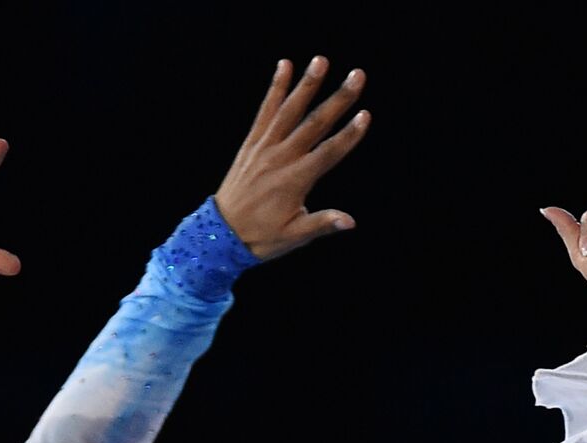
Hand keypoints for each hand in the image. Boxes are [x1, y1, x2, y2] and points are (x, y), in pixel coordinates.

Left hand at [214, 56, 370, 261]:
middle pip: (314, 124)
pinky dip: (276, 88)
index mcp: (295, 181)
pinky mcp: (252, 144)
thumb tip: (350, 222)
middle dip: (338, 99)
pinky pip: (265, 111)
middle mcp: (280, 159)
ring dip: (307, 84)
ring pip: (289, 110)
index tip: (365, 114)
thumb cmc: (261, 237)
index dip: (349, 135)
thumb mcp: (294, 236)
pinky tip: (285, 66)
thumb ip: (322, 224)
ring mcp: (264, 148)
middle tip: (357, 76)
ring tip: (321, 60)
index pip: (328, 153)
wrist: (221, 234)